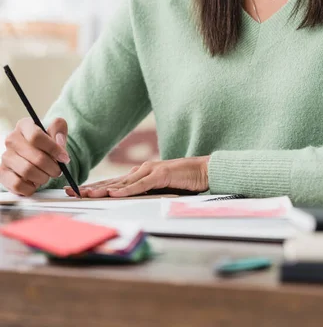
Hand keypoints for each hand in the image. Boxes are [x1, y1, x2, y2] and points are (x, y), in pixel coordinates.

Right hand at [0, 117, 69, 195]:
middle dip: (52, 167)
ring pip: (27, 171)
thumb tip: (59, 142)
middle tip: (58, 170)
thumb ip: (59, 130)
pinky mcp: (3, 173)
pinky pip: (18, 185)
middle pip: (36, 157)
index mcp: (24, 125)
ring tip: (47, 175)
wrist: (33, 155)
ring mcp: (6, 157)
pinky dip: (31, 187)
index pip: (36, 137)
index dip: (53, 149)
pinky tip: (35, 183)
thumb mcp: (55, 131)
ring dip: (43, 177)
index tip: (64, 158)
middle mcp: (11, 140)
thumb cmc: (45, 143)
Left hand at [65, 156, 210, 197]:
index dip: (94, 187)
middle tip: (70, 191)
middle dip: (90, 187)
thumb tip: (128, 200)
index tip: (76, 192)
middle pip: (112, 181)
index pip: (113, 182)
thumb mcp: (160, 189)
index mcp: (140, 174)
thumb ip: (145, 192)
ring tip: (86, 194)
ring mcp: (151, 171)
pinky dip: (126, 190)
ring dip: (103, 189)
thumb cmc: (183, 181)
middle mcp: (142, 170)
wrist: (204, 171)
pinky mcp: (161, 175)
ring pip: (122, 183)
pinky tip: (113, 193)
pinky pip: (140, 185)